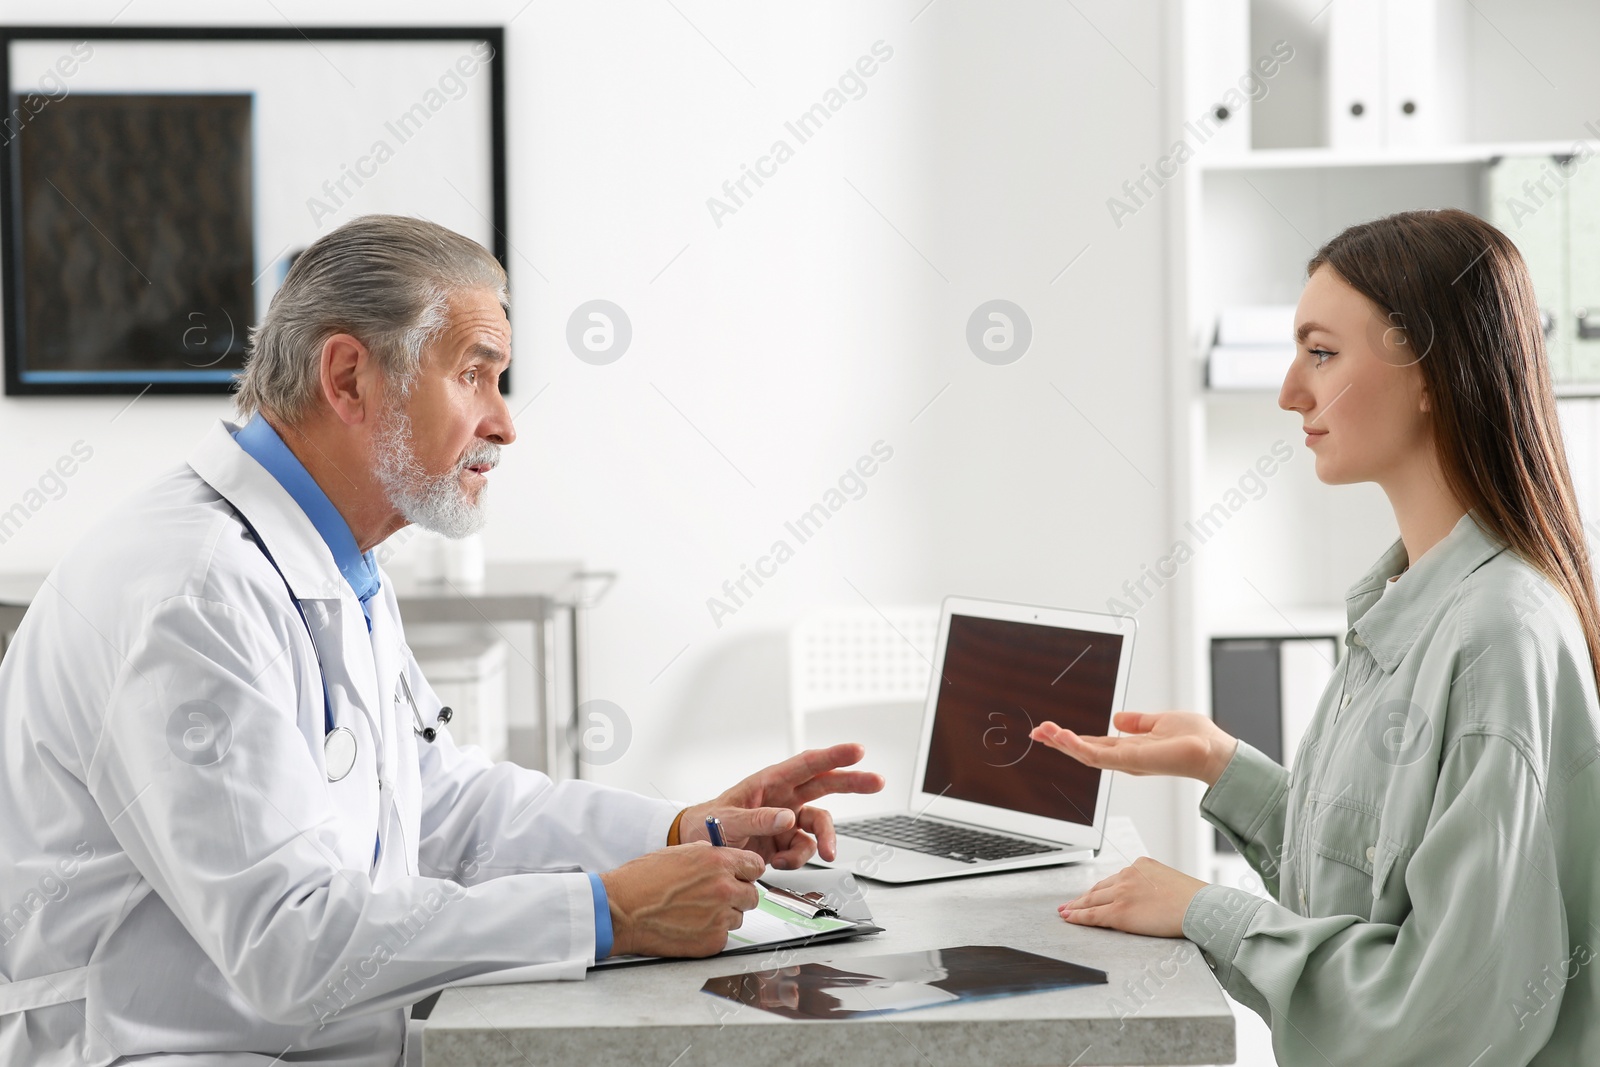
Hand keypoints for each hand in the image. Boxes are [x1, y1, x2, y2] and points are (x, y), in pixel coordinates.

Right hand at [600, 842, 764, 957]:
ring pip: (738, 917)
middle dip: (738, 895)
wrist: (621, 910)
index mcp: (717, 862)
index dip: (746, 871)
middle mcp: (723, 888)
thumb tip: (724, 860)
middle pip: (752, 895)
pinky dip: (711, 933)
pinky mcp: (712, 941)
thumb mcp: (678, 852)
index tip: (741, 876)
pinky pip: (724, 936)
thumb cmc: (642, 880)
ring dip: (723, 915)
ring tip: (695, 912)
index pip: (756, 865)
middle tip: (717, 897)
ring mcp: (719, 917)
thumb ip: (709, 855)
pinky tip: (690, 926)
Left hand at [678, 743, 885, 868]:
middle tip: (877, 781)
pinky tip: (778, 864)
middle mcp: (783, 798)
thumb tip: (788, 819)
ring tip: (821, 855)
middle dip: (852, 783)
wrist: (696, 848)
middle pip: (825, 786)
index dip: (833, 756)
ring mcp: (786, 821)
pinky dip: (796, 861)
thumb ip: (757, 820)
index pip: (806, 765)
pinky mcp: (785, 843)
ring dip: (823, 841)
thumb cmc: (706, 824)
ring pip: (819, 826)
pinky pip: (804, 850)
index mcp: (769, 782)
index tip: (857, 751)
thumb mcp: (726, 821)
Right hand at [1030, 711, 1238, 786]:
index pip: (1093, 743)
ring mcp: (1125, 762)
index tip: (1050, 730)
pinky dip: (1077, 746)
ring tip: (1042, 731)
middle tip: (1036, 732)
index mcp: (1130, 748)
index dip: (1071, 738)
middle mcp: (1124, 758)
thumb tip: (1118, 717)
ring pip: (1085, 754)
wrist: (1213, 751)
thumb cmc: (1197, 739)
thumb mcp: (1160, 721)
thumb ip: (1138, 722)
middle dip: (1058, 741)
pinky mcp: (1129, 762)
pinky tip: (1062, 736)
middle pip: (1083, 751)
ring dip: (1062, 742)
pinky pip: (1096, 755)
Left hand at [1059, 856, 1207, 937]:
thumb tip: (1151, 898)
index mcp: (1141, 865)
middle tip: (1069, 903)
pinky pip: (1093, 915)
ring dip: (1076, 906)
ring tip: (1065, 911)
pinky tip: (1069, 917)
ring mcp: (1122, 892)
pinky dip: (1077, 916)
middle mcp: (1128, 875)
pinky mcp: (1120, 911)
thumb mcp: (1171, 882)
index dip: (1100, 889)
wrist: (1200, 907)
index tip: (1091, 893)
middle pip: (1099, 888)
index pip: (1115, 879)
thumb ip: (1154, 885)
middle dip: (1082, 897)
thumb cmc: (1195, 900)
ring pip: (1092, 900)